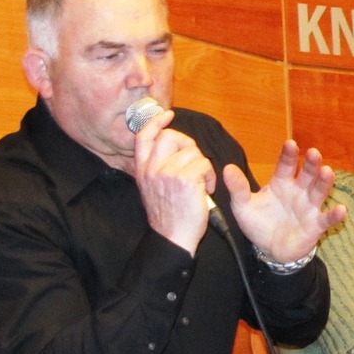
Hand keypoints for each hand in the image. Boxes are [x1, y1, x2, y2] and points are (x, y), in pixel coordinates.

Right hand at [133, 109, 217, 254]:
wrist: (173, 238)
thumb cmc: (168, 217)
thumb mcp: (151, 189)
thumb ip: (156, 168)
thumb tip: (168, 148)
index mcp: (142, 170)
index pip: (143, 137)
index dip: (156, 122)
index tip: (168, 115)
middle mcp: (153, 169)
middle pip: (171, 136)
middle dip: (189, 145)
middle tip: (195, 162)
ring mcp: (168, 173)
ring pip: (193, 152)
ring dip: (203, 166)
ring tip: (202, 184)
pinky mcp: (186, 179)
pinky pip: (204, 164)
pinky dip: (210, 176)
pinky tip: (207, 190)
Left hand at [223, 140, 346, 262]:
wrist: (270, 250)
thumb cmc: (259, 224)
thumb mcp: (243, 207)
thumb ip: (238, 189)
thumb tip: (227, 168)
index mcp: (281, 183)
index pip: (286, 165)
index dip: (289, 155)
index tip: (290, 144)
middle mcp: (298, 191)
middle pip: (307, 174)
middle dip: (311, 164)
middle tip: (313, 153)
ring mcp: (308, 207)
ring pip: (319, 191)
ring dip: (324, 182)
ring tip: (327, 171)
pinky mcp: (316, 225)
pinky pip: (326, 219)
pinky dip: (335, 215)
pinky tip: (341, 210)